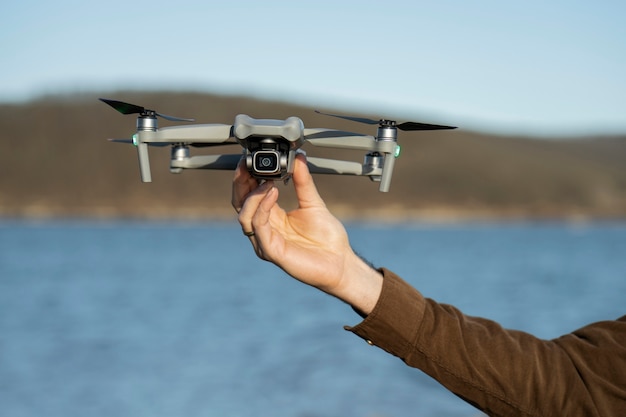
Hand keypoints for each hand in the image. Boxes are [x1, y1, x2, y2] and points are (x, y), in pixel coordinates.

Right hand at [232, 154, 382, 313]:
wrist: (341, 262)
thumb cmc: (327, 239)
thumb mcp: (313, 203)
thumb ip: (303, 181)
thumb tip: (298, 157)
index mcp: (271, 218)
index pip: (248, 195)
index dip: (246, 177)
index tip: (250, 159)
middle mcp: (263, 230)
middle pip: (240, 204)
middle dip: (241, 183)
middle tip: (248, 164)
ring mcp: (264, 242)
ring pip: (245, 215)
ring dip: (253, 194)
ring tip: (267, 179)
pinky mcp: (271, 251)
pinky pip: (259, 227)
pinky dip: (262, 208)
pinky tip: (272, 193)